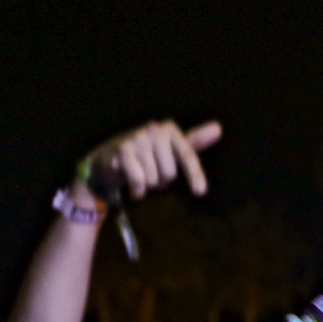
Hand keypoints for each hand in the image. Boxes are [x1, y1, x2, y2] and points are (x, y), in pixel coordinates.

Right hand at [75, 120, 221, 203]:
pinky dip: (137, 190)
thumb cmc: (141, 156)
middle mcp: (155, 130)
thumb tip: (218, 129)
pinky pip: (139, 180)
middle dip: (160, 181)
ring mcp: (138, 139)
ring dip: (146, 187)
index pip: (187, 155)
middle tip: (148, 174)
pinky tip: (132, 188)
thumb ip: (192, 142)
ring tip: (137, 177)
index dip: (194, 175)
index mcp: (169, 129)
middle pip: (170, 173)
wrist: (104, 160)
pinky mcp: (123, 151)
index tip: (200, 192)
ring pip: (154, 179)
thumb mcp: (167, 150)